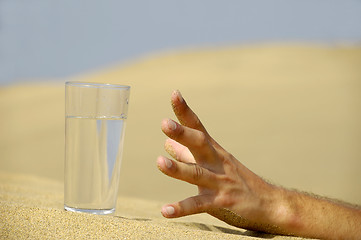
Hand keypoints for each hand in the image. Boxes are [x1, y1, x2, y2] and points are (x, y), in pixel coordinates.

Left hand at [157, 90, 288, 233]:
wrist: (270, 203)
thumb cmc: (238, 180)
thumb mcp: (213, 164)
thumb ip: (188, 154)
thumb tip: (167, 143)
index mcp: (213, 150)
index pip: (198, 127)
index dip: (185, 111)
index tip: (174, 94)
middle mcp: (216, 162)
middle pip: (199, 144)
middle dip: (183, 133)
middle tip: (165, 123)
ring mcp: (219, 182)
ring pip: (197, 173)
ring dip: (178, 169)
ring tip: (159, 162)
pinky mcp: (222, 202)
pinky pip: (199, 205)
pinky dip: (182, 207)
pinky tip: (166, 211)